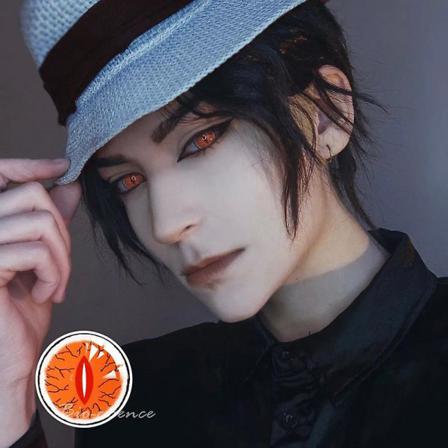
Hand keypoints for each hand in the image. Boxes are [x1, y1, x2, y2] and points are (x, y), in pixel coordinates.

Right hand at [0, 158, 80, 391]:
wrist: (10, 359)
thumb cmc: (21, 311)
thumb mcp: (42, 258)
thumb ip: (50, 221)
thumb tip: (69, 185)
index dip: (30, 165)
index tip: (63, 166)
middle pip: (31, 196)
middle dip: (62, 232)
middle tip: (62, 266)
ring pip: (39, 222)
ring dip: (61, 257)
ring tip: (55, 284)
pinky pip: (35, 250)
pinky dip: (54, 273)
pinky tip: (45, 294)